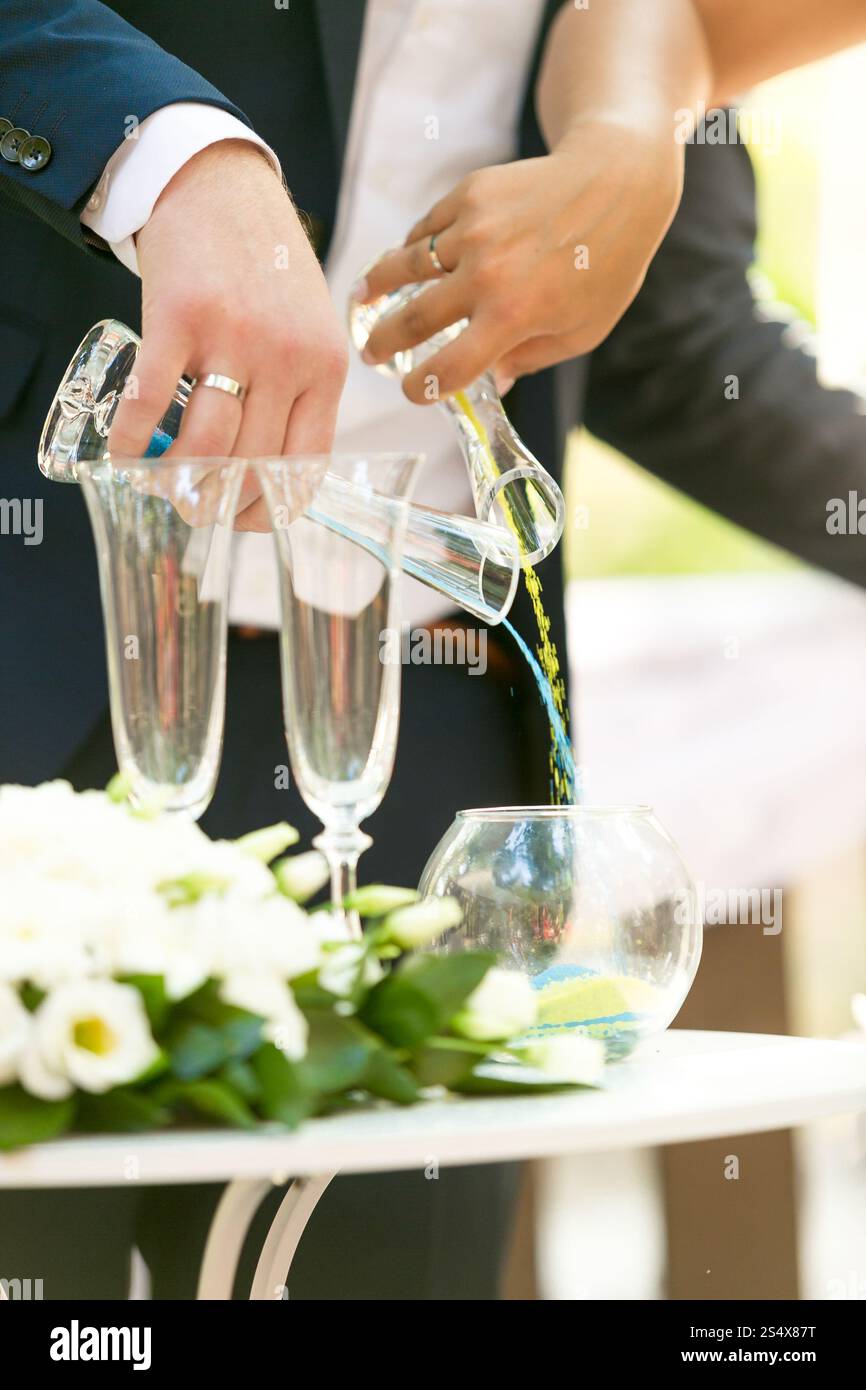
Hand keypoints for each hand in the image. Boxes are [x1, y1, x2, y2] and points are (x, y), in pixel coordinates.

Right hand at [108, 139, 347, 528]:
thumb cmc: (264, 263)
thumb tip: (272, 468)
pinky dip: (134, 442)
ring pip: (207, 447)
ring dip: (180, 482)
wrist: (217, 184)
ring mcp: (233, 338)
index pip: (303, 466)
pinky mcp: (179, 318)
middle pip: (252, 465)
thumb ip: (301, 389)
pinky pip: (152, 404)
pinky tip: (126, 457)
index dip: (270, 509)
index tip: (245, 520)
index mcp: (324, 367)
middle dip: (221, 503)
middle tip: (197, 509)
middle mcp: (287, 357)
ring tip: (164, 487)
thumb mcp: (311, 325)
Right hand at [358, 120, 681, 402]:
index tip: (410, 390)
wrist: (618, 180)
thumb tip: (491, 385)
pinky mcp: (470, 195)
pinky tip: (405, 259)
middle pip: (411, 320)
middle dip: (382, 343)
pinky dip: (413, 247)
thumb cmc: (606, 265)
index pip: (448, 368)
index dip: (421, 388)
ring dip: (376, 287)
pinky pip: (427, 230)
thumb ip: (529, 360)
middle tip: (370, 353)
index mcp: (513, 317)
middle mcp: (486, 275)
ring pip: (405, 266)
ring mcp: (473, 230)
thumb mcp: (580, 330)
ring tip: (362, 299)